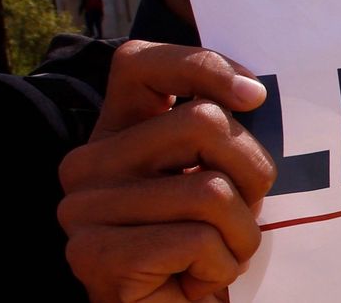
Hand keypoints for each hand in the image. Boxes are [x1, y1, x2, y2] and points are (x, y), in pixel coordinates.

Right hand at [58, 41, 276, 301]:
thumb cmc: (205, 242)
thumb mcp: (215, 172)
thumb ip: (219, 134)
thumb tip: (255, 94)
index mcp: (116, 129)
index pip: (142, 61)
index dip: (205, 66)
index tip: (255, 96)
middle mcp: (89, 161)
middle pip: (203, 122)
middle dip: (252, 172)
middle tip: (244, 211)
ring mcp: (85, 207)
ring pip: (212, 188)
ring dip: (241, 232)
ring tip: (222, 253)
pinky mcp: (96, 253)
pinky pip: (198, 240)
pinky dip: (222, 266)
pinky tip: (199, 280)